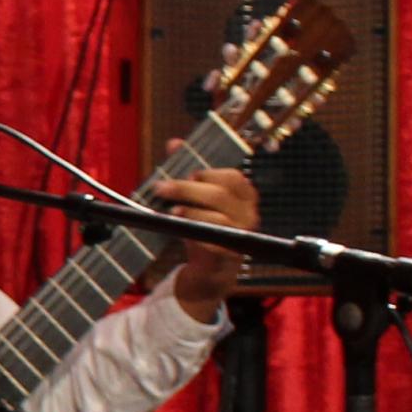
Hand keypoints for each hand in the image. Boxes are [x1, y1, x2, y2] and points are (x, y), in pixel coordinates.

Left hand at [153, 157, 262, 313]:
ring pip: (218, 218)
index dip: (207, 172)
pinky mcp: (232, 254)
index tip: (186, 173)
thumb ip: (188, 171)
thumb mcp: (196, 197)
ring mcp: (243, 234)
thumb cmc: (205, 226)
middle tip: (162, 187)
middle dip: (187, 189)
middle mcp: (249, 212)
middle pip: (220, 195)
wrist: (211, 268)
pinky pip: (215, 242)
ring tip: (171, 211)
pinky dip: (195, 234)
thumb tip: (174, 143)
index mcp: (245, 194)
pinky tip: (180, 229)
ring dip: (191, 212)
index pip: (232, 176)